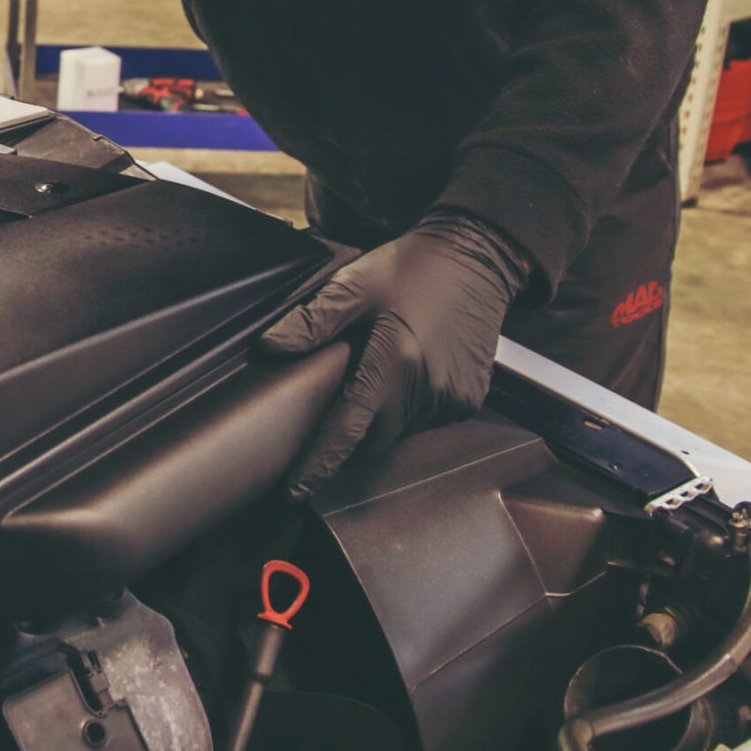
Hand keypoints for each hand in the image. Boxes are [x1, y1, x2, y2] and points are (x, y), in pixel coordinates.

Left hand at [267, 214, 529, 495]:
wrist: (479, 256)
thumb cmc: (415, 266)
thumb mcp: (357, 283)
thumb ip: (314, 320)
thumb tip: (270, 348)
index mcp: (395, 363)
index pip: (348, 431)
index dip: (318, 465)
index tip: (294, 494)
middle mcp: (428, 390)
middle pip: (376, 443)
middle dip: (350, 443)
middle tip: (326, 425)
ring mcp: (453, 399)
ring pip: (402, 434)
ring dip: (381, 422)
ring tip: (372, 383)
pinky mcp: (471, 399)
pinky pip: (428, 421)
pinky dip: (409, 410)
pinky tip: (405, 376)